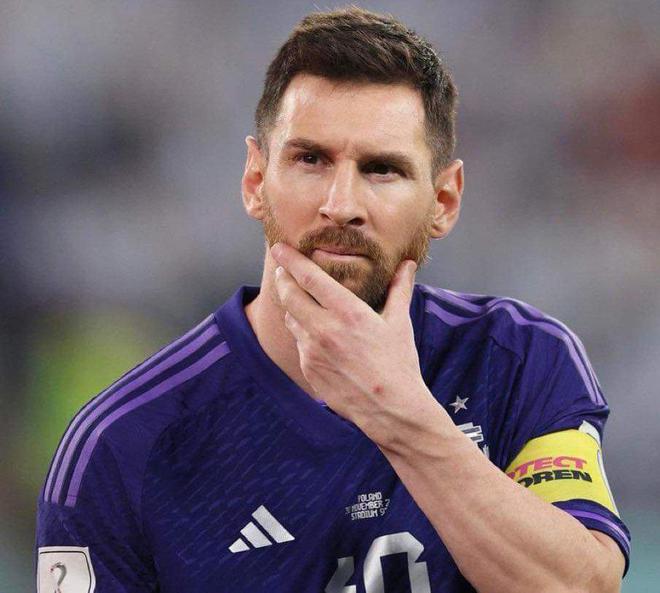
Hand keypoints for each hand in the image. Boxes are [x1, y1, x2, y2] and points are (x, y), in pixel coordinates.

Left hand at [271, 242, 434, 447]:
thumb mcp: (400, 323)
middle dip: (283, 278)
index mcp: (348, 312)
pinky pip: (299, 343)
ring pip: (291, 318)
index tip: (279, 248)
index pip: (309, 277)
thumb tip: (408, 265)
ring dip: (290, 305)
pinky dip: (302, 332)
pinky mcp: (308, 368)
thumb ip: (399, 289)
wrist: (391, 409)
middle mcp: (324, 329)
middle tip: (282, 270)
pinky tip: (314, 332)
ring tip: (297, 298)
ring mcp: (313, 351)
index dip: (291, 260)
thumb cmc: (398, 364)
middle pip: (289, 295)